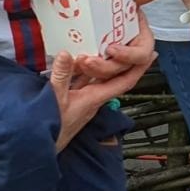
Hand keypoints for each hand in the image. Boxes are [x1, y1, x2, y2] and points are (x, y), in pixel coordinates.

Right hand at [51, 0, 158, 149]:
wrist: (39, 148)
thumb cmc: (50, 129)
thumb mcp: (55, 99)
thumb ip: (61, 76)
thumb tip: (67, 53)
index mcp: (95, 98)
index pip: (124, 82)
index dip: (138, 69)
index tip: (150, 55)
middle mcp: (93, 98)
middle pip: (112, 77)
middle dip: (122, 60)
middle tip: (128, 43)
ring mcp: (82, 100)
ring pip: (97, 78)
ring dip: (102, 63)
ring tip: (106, 44)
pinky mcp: (71, 101)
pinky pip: (81, 81)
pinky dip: (82, 70)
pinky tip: (77, 60)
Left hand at [74, 0, 160, 81]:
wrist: (89, 5)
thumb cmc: (114, 4)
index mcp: (139, 40)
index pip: (141, 55)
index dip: (128, 55)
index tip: (111, 48)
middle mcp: (127, 53)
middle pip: (122, 69)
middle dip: (105, 67)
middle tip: (87, 60)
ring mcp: (112, 61)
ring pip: (106, 76)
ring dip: (92, 70)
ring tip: (77, 61)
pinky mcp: (96, 65)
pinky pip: (90, 74)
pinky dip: (80, 70)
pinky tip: (71, 64)